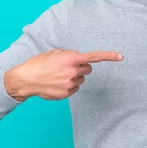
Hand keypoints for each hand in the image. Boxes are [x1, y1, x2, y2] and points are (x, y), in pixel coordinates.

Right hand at [4, 49, 122, 101]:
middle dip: (82, 67)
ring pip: (81, 79)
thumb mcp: (55, 53)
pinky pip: (75, 88)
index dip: (108, 56)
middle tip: (68, 66)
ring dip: (74, 76)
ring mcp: (70, 84)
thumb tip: (79, 59)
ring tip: (58, 75)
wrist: (25, 79)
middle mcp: (72, 72)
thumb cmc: (39, 63)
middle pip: (88, 69)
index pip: (93, 57)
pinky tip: (56, 83)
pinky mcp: (67, 94)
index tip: (121, 56)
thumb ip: (70, 55)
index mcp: (70, 59)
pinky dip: (68, 85)